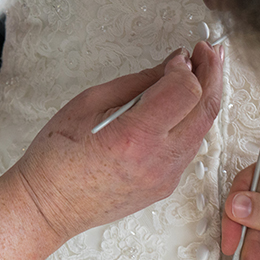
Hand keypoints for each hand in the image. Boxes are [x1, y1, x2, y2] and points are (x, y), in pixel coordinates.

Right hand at [14, 42, 222, 240]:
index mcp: (135, 138)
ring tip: (199, 74)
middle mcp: (156, 161)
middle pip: (205, 110)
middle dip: (211, 74)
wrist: (48, 206)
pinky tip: (183, 106)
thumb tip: (168, 67)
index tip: (180, 55)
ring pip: (202, 130)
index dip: (188, 67)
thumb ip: (136, 83)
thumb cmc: (57, 159)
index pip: (185, 92)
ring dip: (205, 98)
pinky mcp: (165, 187)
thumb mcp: (88, 103)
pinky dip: (192, 122)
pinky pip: (189, 148)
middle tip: (207, 52)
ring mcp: (165, 178)